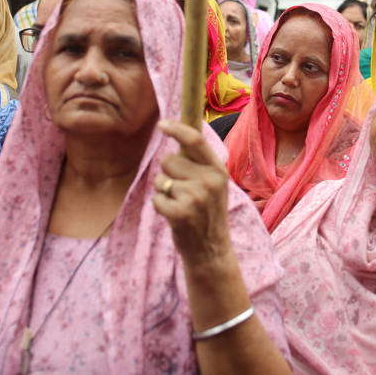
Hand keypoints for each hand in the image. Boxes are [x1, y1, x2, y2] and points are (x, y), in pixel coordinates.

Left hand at [153, 120, 232, 268]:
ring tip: (182, 206)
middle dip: (169, 174)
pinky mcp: (181, 213)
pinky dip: (161, 207)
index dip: (177, 129)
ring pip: (161, 180)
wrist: (211, 250)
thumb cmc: (208, 213)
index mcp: (218, 170)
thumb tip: (181, 131)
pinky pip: (157, 198)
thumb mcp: (214, 184)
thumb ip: (200, 162)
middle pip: (170, 160)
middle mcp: (210, 181)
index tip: (162, 124)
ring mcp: (196, 197)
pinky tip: (175, 217)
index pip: (196, 140)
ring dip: (165, 192)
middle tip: (184, 192)